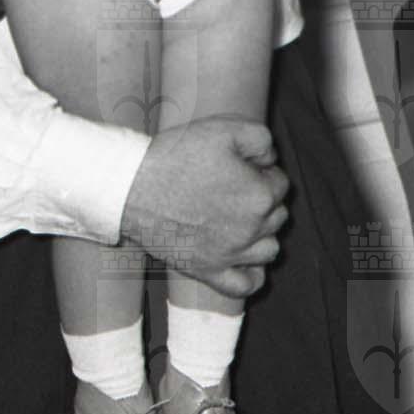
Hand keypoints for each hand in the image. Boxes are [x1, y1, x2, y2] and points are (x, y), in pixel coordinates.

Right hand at [120, 118, 288, 298]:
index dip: (263, 171)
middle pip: (277, 215)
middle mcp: (251, 230)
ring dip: (262, 233)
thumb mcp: (226, 128)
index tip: (242, 166)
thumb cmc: (178, 156)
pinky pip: (245, 285)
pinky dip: (252, 275)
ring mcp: (230, 254)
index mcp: (259, 196)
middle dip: (264, 199)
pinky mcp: (208, 271)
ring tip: (241, 218)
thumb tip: (270, 160)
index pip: (280, 183)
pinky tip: (244, 258)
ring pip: (269, 249)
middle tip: (235, 187)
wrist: (133, 186)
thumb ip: (262, 139)